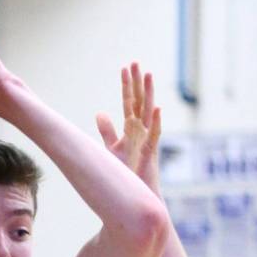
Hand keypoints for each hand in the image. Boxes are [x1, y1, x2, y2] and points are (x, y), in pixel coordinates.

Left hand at [96, 63, 160, 193]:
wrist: (136, 193)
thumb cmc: (127, 171)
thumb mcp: (112, 148)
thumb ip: (107, 131)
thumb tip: (100, 113)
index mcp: (132, 128)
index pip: (129, 101)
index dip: (127, 85)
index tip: (125, 67)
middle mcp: (141, 130)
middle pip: (139, 101)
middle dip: (137, 82)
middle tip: (135, 62)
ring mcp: (147, 140)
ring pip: (149, 113)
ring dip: (149, 94)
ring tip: (149, 75)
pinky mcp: (151, 153)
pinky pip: (155, 136)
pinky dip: (156, 123)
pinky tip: (157, 109)